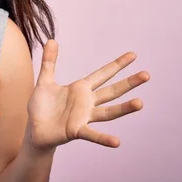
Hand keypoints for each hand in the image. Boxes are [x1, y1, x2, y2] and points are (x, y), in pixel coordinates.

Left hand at [26, 40, 149, 150]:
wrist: (34, 129)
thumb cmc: (42, 107)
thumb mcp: (45, 81)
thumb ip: (49, 62)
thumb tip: (51, 40)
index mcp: (81, 89)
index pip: (103, 74)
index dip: (117, 65)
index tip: (133, 55)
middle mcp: (87, 103)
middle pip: (112, 91)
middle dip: (128, 83)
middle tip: (146, 75)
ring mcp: (84, 117)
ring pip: (108, 112)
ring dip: (124, 108)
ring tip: (140, 103)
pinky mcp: (76, 131)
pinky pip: (92, 135)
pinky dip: (104, 138)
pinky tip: (116, 142)